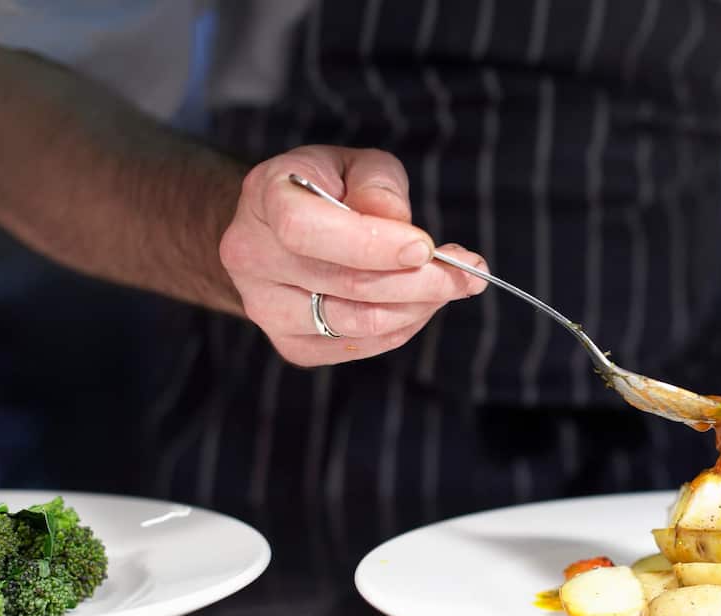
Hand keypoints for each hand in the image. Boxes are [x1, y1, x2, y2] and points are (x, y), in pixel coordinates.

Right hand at [219, 145, 487, 365]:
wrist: (279, 228)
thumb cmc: (327, 188)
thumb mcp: (355, 164)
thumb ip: (378, 185)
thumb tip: (398, 222)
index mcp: (264, 196)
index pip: (306, 229)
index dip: (371, 244)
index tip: (425, 247)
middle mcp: (252, 255)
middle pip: (346, 284)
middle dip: (421, 281)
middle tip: (468, 271)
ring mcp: (264, 307)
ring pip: (357, 323)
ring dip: (419, 306)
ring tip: (450, 284)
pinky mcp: (289, 343)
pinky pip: (358, 346)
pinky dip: (401, 327)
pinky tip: (419, 303)